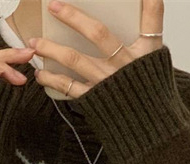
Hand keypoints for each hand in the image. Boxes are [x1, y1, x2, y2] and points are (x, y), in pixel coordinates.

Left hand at [30, 0, 164, 97]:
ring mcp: (106, 81)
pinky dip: (52, 79)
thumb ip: (151, 21)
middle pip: (98, 34)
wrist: (145, 125)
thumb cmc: (146, 87)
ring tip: (34, 42)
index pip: (149, 18)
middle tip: (53, 6)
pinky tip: (41, 73)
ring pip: (75, 59)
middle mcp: (123, 64)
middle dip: (74, 17)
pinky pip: (69, 87)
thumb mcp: (154, 54)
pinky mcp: (94, 98)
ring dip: (52, 48)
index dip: (145, 2)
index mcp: (143, 51)